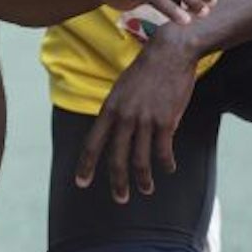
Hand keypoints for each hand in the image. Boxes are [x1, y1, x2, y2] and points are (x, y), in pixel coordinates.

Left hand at [77, 29, 199, 202]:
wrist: (171, 51)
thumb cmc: (147, 69)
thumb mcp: (123, 88)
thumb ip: (118, 110)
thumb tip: (116, 130)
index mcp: (110, 108)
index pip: (92, 143)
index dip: (86, 165)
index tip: (81, 183)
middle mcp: (124, 116)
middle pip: (116, 158)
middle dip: (117, 182)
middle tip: (120, 199)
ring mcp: (145, 119)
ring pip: (140, 160)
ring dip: (143, 179)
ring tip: (146, 190)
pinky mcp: (166, 120)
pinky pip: (163, 151)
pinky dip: (166, 163)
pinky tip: (169, 168)